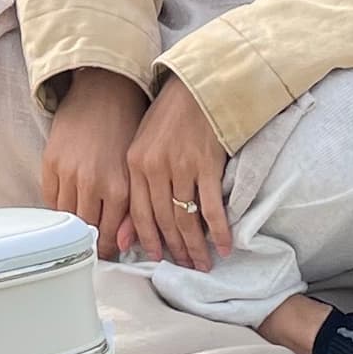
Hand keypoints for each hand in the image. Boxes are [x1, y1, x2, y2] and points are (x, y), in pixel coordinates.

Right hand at [41, 66, 145, 253]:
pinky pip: (49, 199)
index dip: (109, 249)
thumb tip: (125, 243)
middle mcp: (92, 183)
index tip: (109, 252)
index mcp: (119, 187)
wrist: (105, 91)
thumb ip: (134, 210)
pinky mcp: (50, 162)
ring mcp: (67, 173)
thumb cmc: (127, 127)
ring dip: (73, 224)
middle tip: (95, 245)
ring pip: (65, 217)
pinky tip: (69, 204)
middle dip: (91, 241)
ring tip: (82, 225)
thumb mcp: (137, 170)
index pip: (109, 235)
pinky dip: (58, 206)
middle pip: (86, 230)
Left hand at [123, 75, 235, 270]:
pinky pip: (212, 206)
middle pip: (163, 220)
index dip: (148, 240)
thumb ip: (137, 186)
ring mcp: (181, 166)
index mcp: (134, 163)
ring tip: (204, 262)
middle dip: (175, 248)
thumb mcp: (143, 145)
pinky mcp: (207, 164)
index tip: (157, 258)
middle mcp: (155, 167)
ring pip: (186, 218)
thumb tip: (128, 234)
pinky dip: (219, 230)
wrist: (197, 87)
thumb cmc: (169, 117)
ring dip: (196, 245)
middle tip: (186, 266)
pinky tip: (224, 245)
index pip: (138, 213)